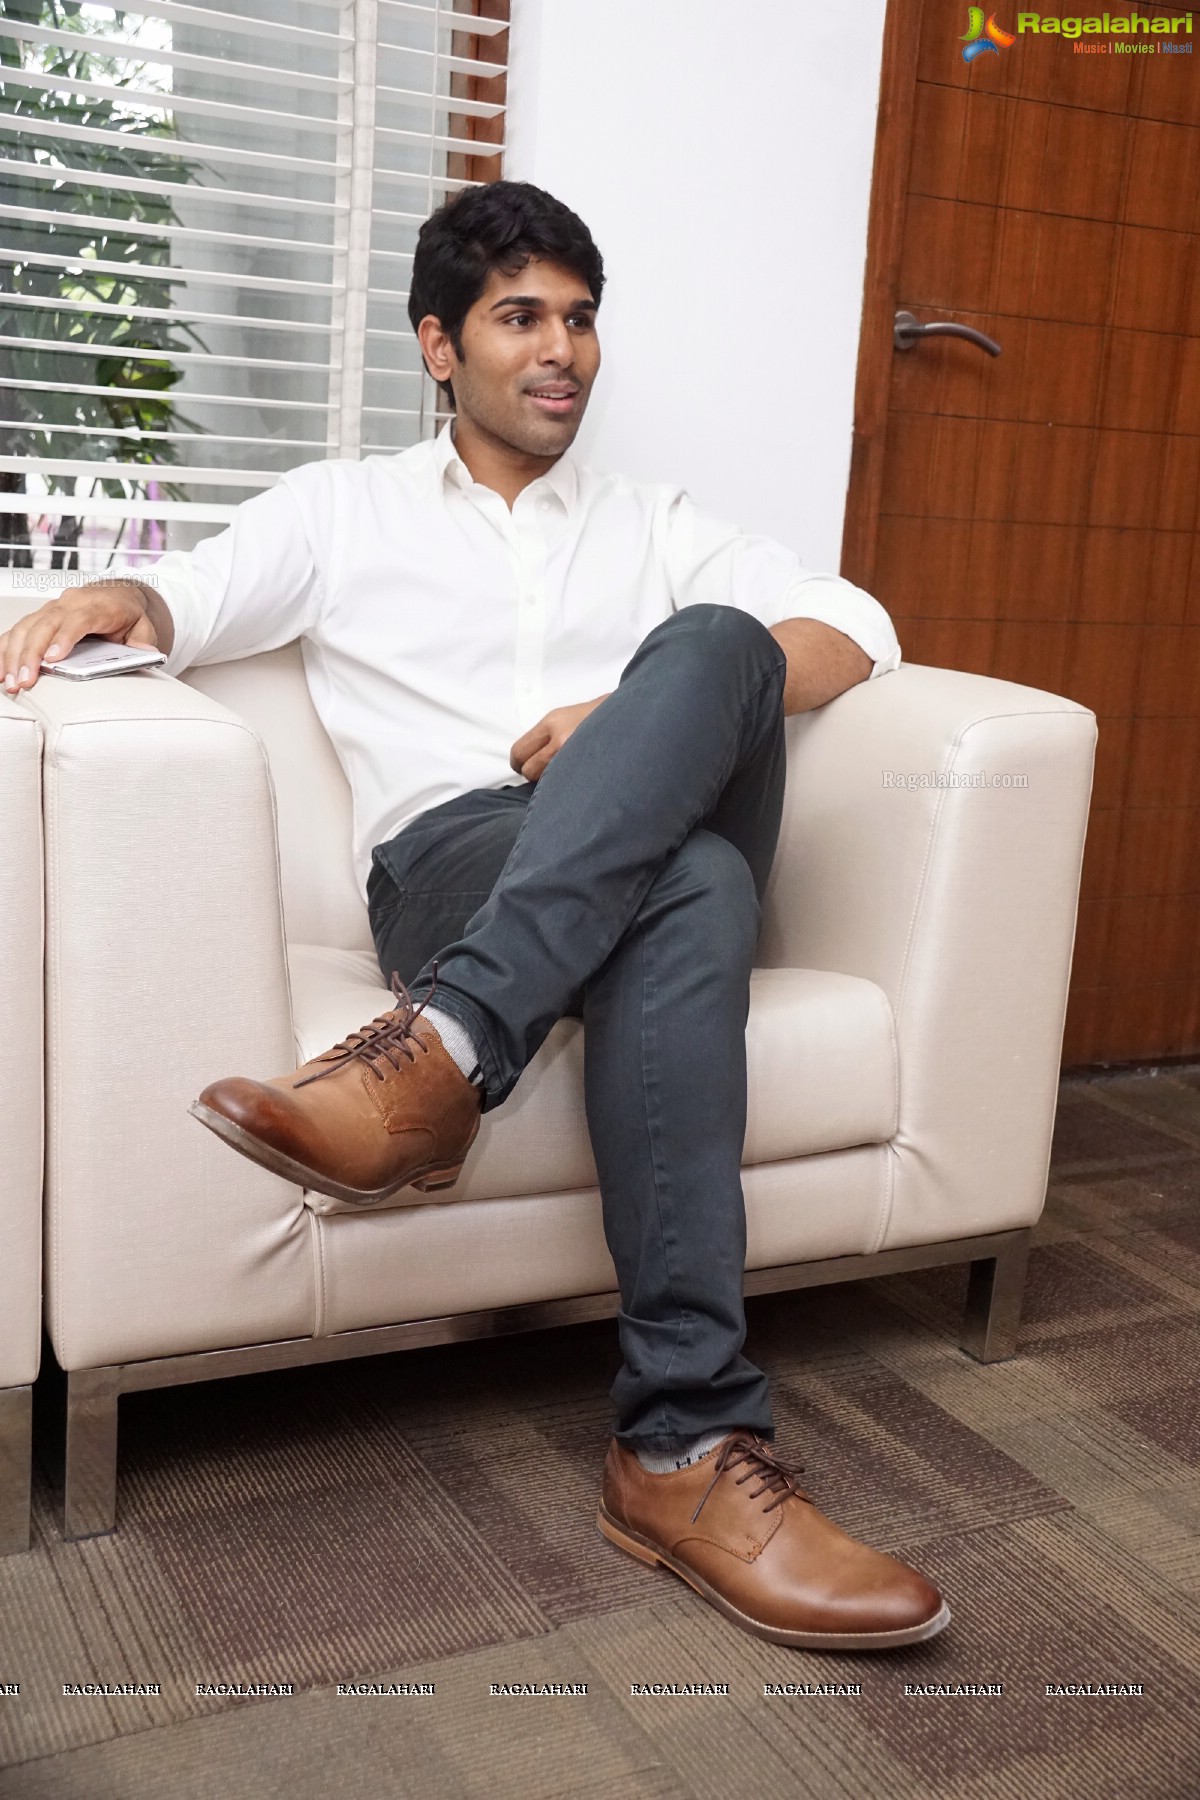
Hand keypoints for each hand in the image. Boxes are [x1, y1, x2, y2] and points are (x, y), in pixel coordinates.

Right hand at [1, 582, 159, 693]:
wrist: (118, 595)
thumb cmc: (129, 615)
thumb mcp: (144, 628)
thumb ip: (144, 641)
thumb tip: (146, 653)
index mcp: (98, 605)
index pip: (78, 619)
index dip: (64, 638)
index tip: (52, 659)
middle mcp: (70, 603)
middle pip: (45, 624)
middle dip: (31, 654)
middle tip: (24, 681)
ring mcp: (52, 608)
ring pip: (26, 627)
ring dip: (13, 655)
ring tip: (10, 682)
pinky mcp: (40, 616)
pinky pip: (18, 630)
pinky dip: (6, 649)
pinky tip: (1, 670)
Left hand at [509, 694, 610, 780]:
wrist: (631, 715)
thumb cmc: (600, 716)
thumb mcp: (567, 716)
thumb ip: (547, 735)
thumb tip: (532, 755)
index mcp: (553, 722)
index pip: (519, 751)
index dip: (519, 764)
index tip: (524, 767)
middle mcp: (561, 738)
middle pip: (529, 770)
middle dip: (534, 775)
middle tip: (545, 774)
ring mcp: (575, 755)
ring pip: (547, 782)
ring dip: (552, 782)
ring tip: (565, 774)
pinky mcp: (589, 769)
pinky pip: (566, 786)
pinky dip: (567, 786)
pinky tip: (576, 779)